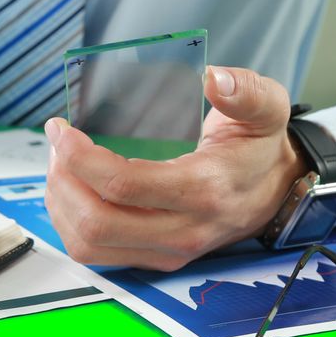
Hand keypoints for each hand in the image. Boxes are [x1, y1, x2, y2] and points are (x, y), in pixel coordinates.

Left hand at [43, 66, 306, 270]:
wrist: (277, 191)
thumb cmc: (260, 148)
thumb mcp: (267, 110)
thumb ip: (246, 90)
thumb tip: (214, 78)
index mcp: (204, 191)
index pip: (124, 185)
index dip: (80, 158)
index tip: (62, 129)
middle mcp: (183, 230)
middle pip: (96, 223)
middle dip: (63, 180)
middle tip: (58, 144)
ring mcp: (167, 251)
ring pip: (88, 244)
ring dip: (61, 204)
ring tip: (60, 164)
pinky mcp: (154, 258)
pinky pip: (95, 253)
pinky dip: (70, 222)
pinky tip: (71, 188)